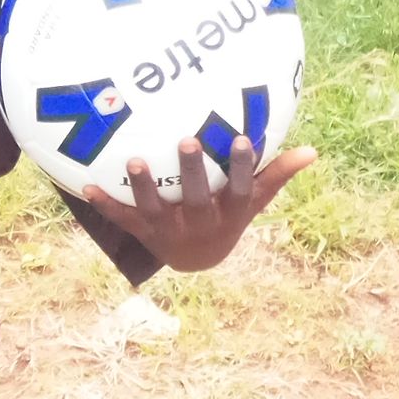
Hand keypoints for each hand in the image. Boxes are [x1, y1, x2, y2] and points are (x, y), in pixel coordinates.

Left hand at [84, 137, 316, 272]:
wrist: (199, 260)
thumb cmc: (229, 216)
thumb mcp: (255, 201)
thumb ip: (278, 174)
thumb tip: (313, 151)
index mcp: (228, 211)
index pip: (239, 188)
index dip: (241, 166)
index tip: (242, 138)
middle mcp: (199, 221)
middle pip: (196, 197)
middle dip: (192, 171)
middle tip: (186, 139)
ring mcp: (170, 229)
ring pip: (156, 208)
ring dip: (145, 187)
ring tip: (134, 160)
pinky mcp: (144, 232)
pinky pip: (122, 219)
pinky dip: (105, 204)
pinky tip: (85, 186)